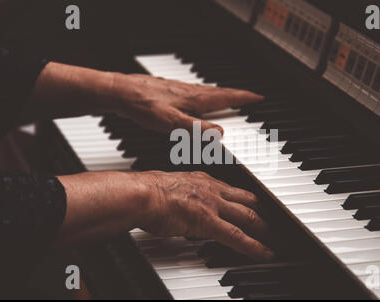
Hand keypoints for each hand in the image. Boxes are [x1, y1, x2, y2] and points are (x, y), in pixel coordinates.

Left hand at [108, 73, 263, 134]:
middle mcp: (190, 92)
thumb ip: (195, 128)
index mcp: (195, 99)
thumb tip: (218, 133)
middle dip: (236, 96)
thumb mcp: (170, 122)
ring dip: (221, 96)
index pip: (226, 97)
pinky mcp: (171, 91)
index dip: (243, 98)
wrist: (121, 92)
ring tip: (229, 101)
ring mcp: (181, 90)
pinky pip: (195, 94)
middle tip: (248, 99)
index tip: (258, 97)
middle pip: (220, 93)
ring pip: (207, 93)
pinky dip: (205, 97)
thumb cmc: (143, 106)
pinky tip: (198, 102)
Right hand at [134, 170, 274, 261]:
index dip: (248, 200)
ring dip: (265, 229)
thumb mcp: (174, 187)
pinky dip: (255, 247)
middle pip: (249, 200)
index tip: (256, 206)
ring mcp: (213, 205)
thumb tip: (188, 206)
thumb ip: (187, 195)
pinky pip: (238, 236)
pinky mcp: (209, 222)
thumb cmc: (149, 192)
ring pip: (249, 217)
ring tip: (276, 240)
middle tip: (276, 222)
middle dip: (265, 212)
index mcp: (204, 180)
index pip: (234, 190)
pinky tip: (265, 253)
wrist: (142, 195)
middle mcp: (213, 190)